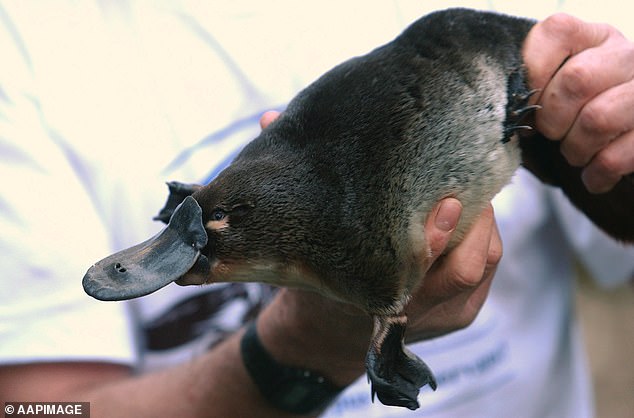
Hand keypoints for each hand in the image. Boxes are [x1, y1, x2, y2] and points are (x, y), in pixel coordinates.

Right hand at [257, 108, 501, 383]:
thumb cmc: (314, 287)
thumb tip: (269, 119)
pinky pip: (488, 267)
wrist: (326, 339)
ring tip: (469, 185)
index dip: (443, 234)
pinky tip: (470, 209)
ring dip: (483, 222)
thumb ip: (295, 184)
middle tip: (465, 176)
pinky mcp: (464, 312)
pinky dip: (483, 235)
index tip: (448, 198)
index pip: (432, 274)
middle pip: (472, 262)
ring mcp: (448, 315)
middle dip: (475, 217)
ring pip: (486, 261)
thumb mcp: (302, 244)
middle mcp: (421, 313)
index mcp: (380, 301)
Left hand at [523, 14, 633, 192]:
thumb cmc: (570, 115)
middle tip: (550, 133)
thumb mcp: (550, 89)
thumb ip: (528, 88)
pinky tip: (591, 174)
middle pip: (577, 80)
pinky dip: (596, 173)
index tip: (526, 103)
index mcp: (592, 37)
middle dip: (551, 119)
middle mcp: (624, 56)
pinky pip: (615, 156)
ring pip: (598, 119)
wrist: (612, 142)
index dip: (533, 73)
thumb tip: (510, 110)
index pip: (557, 32)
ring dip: (574, 148)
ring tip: (573, 152)